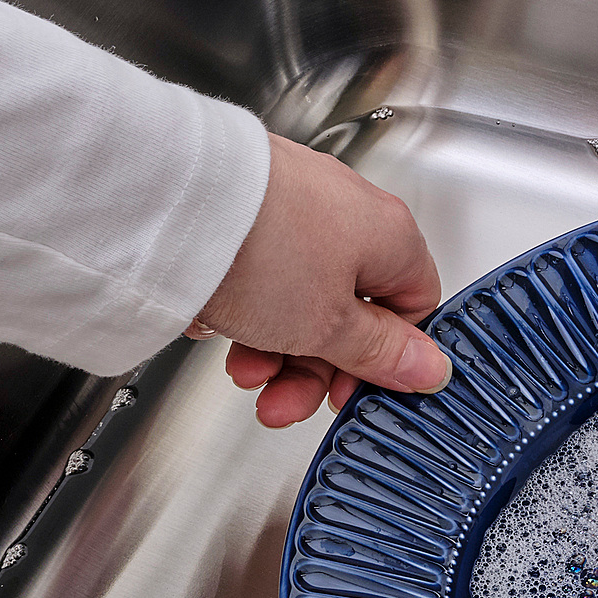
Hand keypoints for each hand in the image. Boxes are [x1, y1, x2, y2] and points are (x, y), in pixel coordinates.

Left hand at [197, 133, 450, 428]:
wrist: (168, 197)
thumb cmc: (259, 247)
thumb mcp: (328, 327)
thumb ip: (381, 353)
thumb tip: (429, 368)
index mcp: (392, 235)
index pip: (414, 306)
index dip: (386, 360)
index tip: (351, 391)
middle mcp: (351, 211)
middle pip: (350, 310)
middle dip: (314, 366)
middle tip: (283, 399)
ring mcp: (297, 203)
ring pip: (301, 295)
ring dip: (274, 346)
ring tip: (241, 369)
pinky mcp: (249, 204)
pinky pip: (261, 271)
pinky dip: (244, 305)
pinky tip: (215, 321)